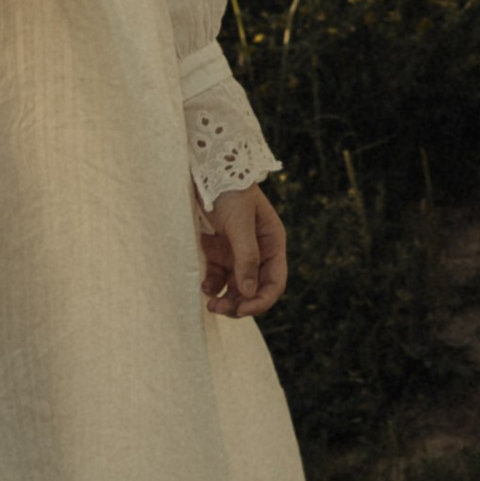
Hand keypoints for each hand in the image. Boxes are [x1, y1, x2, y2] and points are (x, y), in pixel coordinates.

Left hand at [198, 184, 287, 317]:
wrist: (204, 170)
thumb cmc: (228, 191)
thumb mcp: (240, 222)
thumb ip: (246, 257)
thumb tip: (250, 293)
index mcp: (272, 242)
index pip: (275, 281)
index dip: (262, 300)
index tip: (243, 309)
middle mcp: (258, 250)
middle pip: (256, 289)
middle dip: (241, 303)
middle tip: (220, 309)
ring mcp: (237, 252)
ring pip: (237, 288)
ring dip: (226, 301)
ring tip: (211, 305)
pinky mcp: (218, 251)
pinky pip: (219, 278)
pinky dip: (213, 287)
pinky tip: (205, 287)